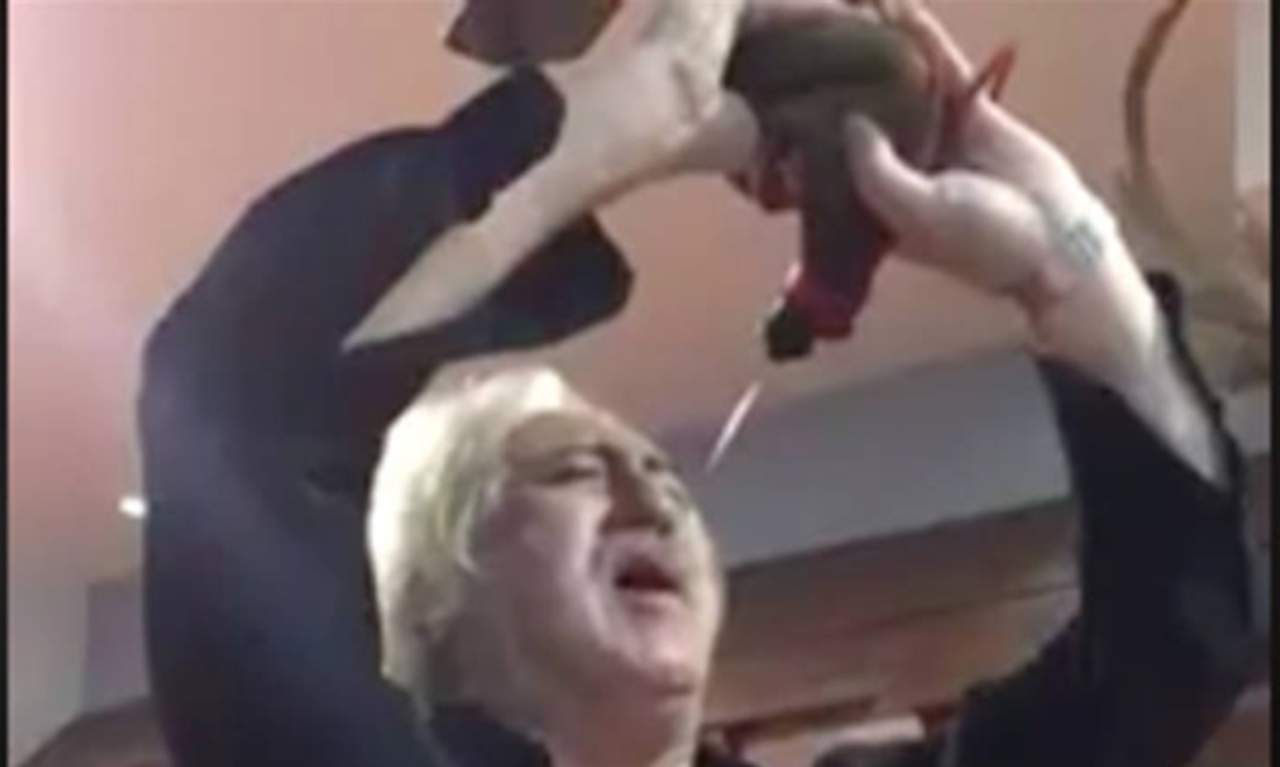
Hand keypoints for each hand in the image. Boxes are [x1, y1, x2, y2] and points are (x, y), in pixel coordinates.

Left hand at [841, 1, 1158, 385]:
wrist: (1054, 238)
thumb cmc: (980, 241)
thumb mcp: (915, 212)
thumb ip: (875, 172)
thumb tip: (848, 119)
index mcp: (872, 199)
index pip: (826, 156)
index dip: (803, 123)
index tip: (777, 84)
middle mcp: (896, 165)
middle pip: (858, 110)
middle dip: (837, 73)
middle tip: (808, 26)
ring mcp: (932, 135)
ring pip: (897, 83)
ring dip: (879, 45)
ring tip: (853, 3)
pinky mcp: (970, 114)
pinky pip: (942, 70)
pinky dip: (923, 41)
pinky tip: (901, 9)